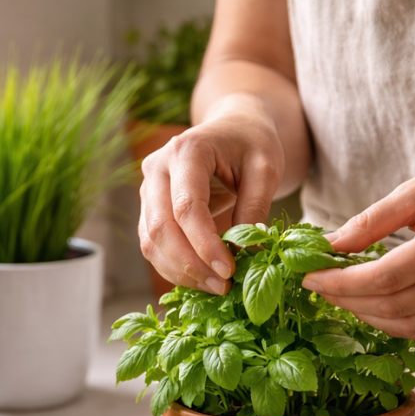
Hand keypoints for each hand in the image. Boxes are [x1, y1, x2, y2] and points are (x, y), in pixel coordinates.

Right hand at [138, 96, 285, 293]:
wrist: (232, 128)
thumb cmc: (251, 143)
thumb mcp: (266, 168)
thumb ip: (255, 207)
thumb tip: (245, 252)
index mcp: (186, 150)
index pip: (187, 207)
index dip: (205, 244)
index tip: (229, 270)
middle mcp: (157, 168)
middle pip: (161, 228)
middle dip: (190, 264)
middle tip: (222, 286)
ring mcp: (147, 188)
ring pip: (151, 241)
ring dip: (180, 271)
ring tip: (215, 287)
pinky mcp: (149, 208)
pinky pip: (152, 245)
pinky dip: (174, 266)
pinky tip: (201, 278)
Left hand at [302, 147, 414, 340]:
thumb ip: (371, 220)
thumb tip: (327, 246)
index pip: (387, 277)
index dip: (342, 283)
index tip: (309, 276)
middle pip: (395, 306)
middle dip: (347, 301)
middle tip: (317, 285)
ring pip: (410, 326)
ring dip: (367, 317)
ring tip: (339, 295)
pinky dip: (391, 321)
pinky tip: (369, 303)